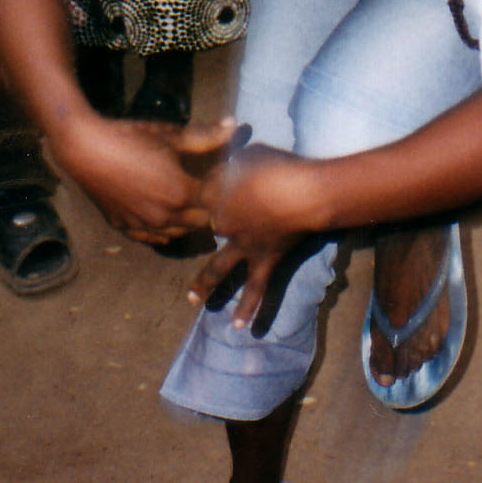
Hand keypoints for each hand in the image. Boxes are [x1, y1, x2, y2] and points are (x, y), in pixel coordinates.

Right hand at [54, 116, 233, 244]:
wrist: (85, 149)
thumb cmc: (128, 138)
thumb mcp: (169, 136)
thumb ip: (205, 136)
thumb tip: (233, 125)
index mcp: (181, 194)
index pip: (215, 201)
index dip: (220, 190)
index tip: (218, 178)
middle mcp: (165, 217)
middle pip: (200, 222)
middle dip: (206, 208)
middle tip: (204, 191)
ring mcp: (143, 225)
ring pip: (177, 233)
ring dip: (185, 221)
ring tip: (183, 202)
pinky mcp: (123, 227)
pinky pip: (151, 237)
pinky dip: (161, 230)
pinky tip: (161, 217)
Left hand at [187, 144, 321, 331]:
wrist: (305, 192)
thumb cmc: (280, 167)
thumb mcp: (249, 155)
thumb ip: (233, 161)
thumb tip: (226, 160)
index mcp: (217, 196)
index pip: (198, 197)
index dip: (195, 194)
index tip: (190, 191)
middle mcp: (225, 225)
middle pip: (203, 232)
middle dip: (190, 235)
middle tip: (176, 242)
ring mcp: (244, 245)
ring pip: (220, 268)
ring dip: (207, 284)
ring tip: (194, 301)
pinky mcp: (265, 260)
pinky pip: (257, 288)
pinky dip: (252, 308)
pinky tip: (242, 328)